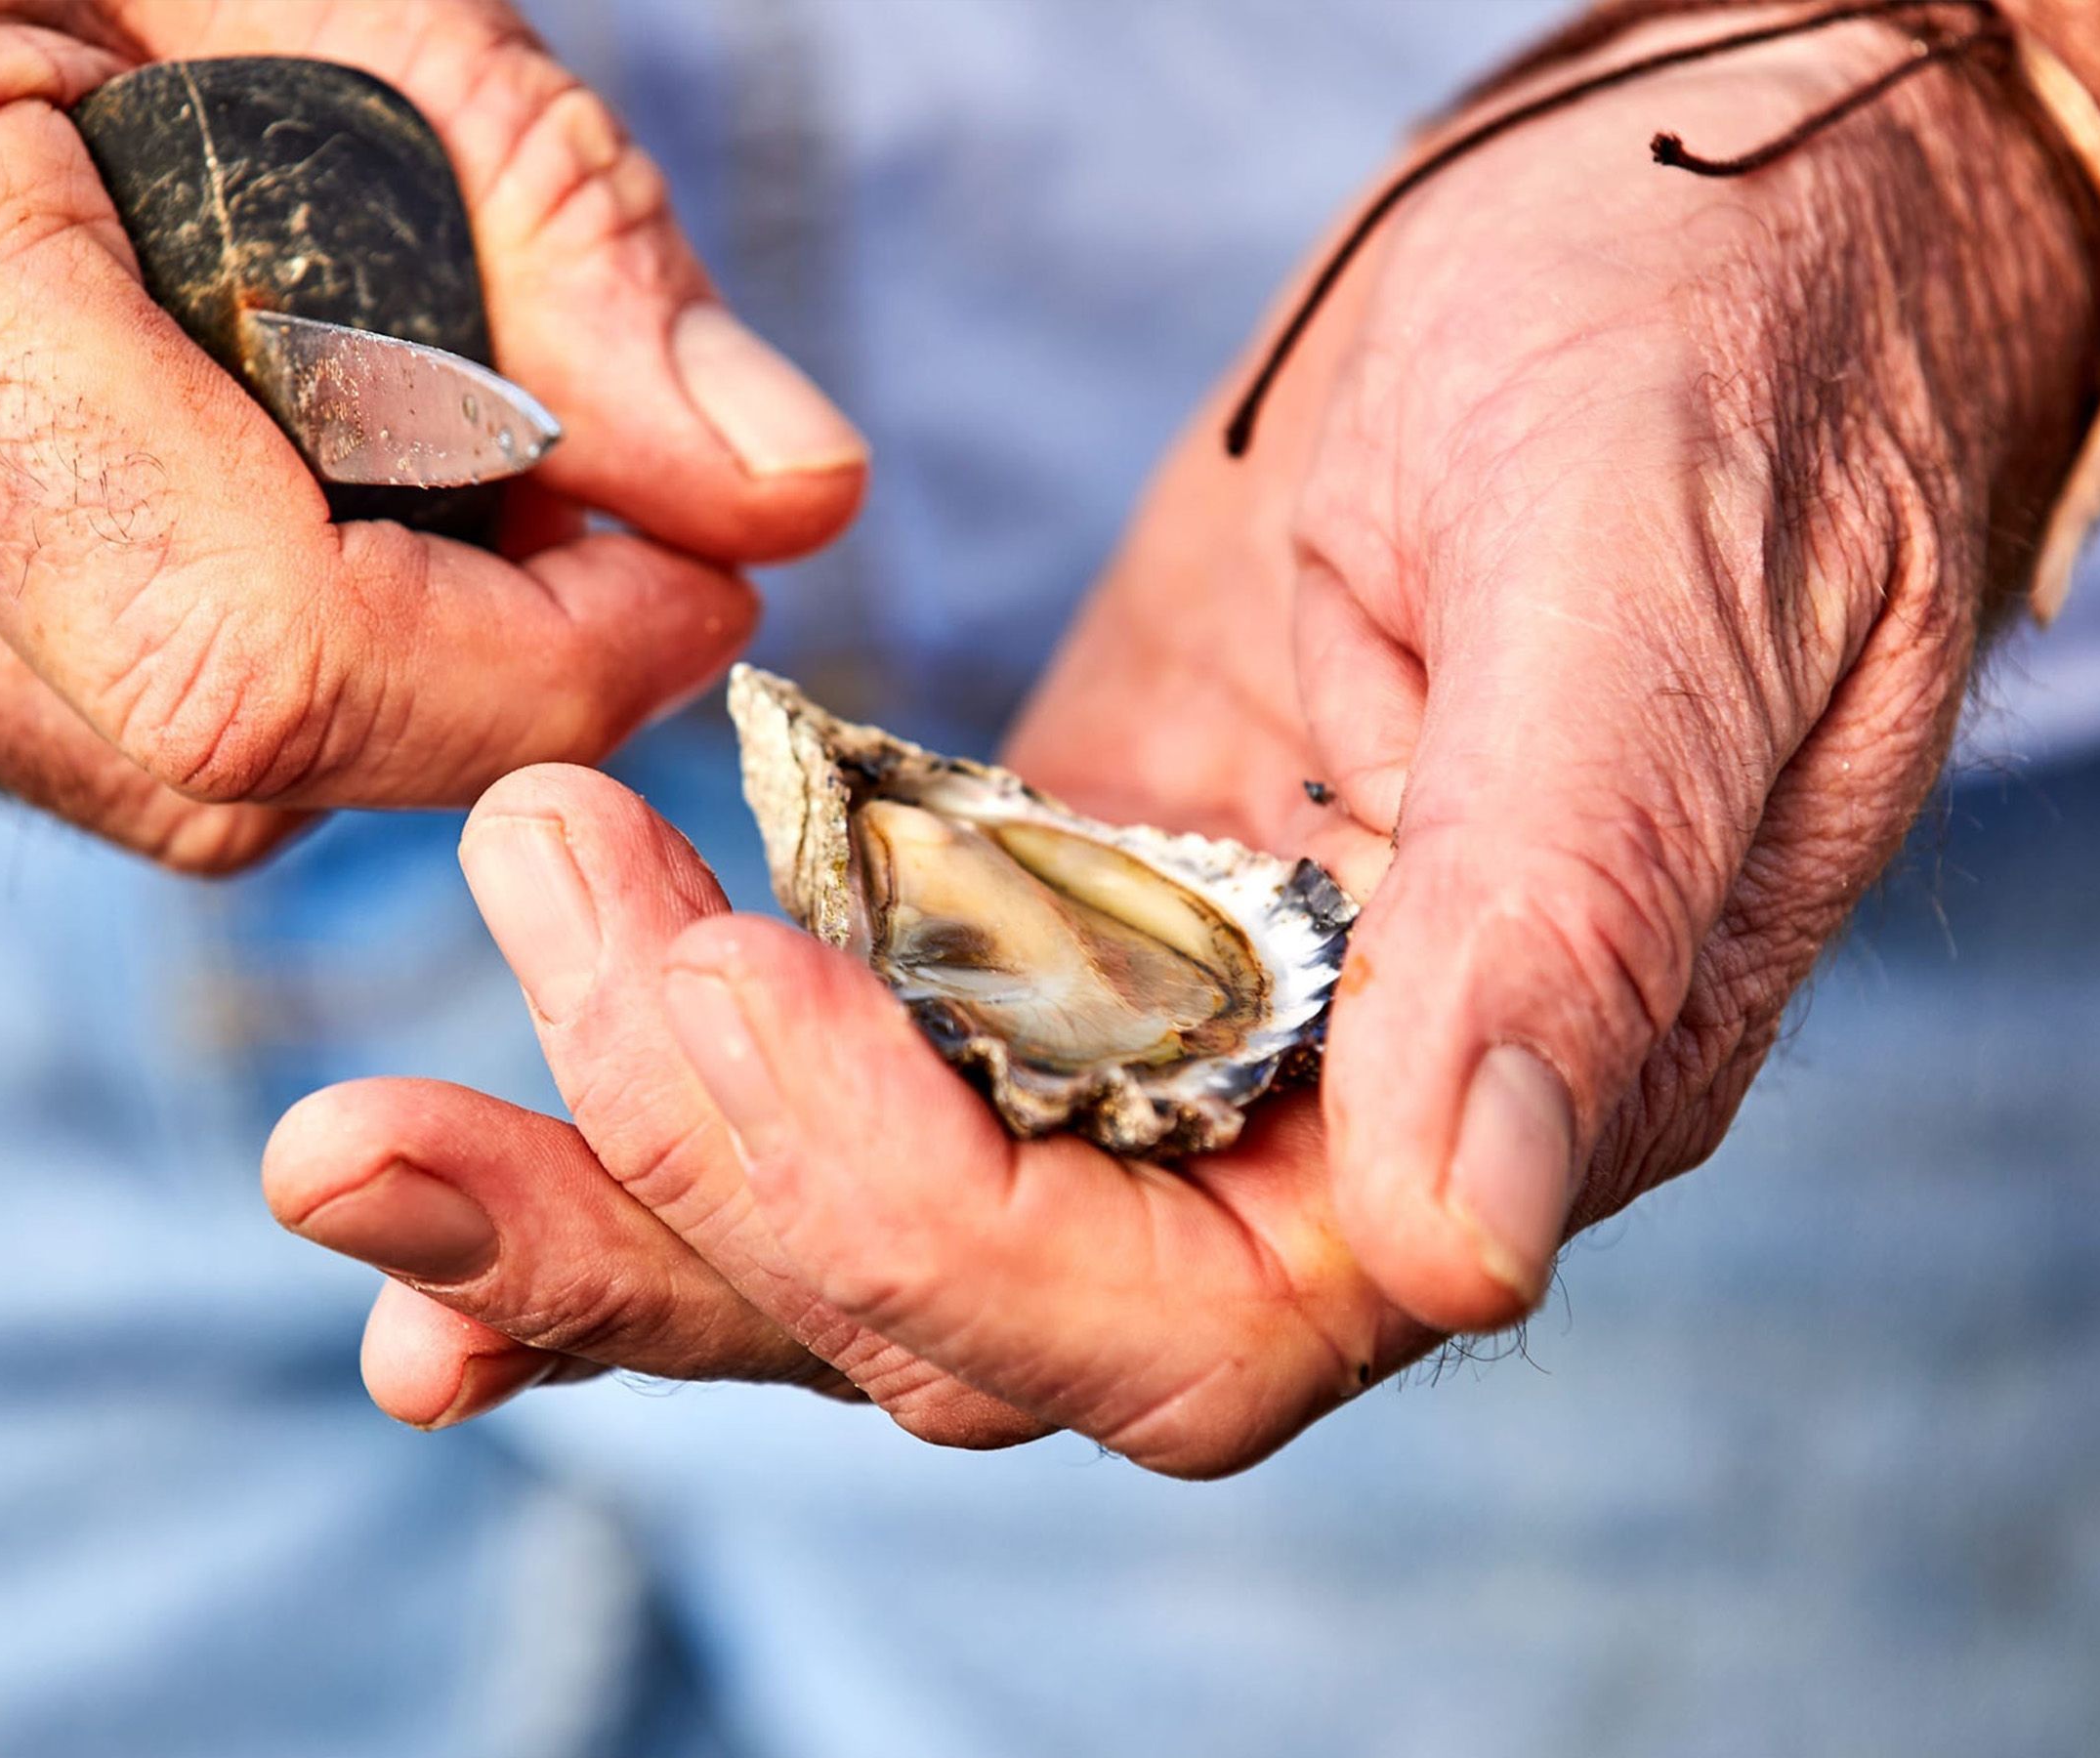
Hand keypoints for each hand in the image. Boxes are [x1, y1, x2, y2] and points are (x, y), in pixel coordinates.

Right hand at [0, 0, 863, 869]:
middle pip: (252, 765)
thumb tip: (789, 483)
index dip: (546, 663)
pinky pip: (120, 729)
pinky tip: (314, 464)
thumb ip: (536, 209)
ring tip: (433, 424)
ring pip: (196, 780)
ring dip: (405, 652)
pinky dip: (291, 634)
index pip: (266, 664)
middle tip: (591, 479)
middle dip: (498, 661)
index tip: (709, 567)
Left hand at [266, 17, 2099, 1467]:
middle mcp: (1325, 1124)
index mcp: (1500, 1103)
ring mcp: (1183, 1018)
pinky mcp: (1076, 897)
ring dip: (619, 1193)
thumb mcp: (1664, 595)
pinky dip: (675, 1092)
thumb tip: (1467, 1234)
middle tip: (408, 1072)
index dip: (916, 1207)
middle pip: (965, 1305)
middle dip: (679, 1207)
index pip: (1181, 1316)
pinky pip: (863, 1049)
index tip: (714, 975)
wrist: (1705, 254)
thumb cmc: (1736, 382)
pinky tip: (489, 1110)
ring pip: (875, 1209)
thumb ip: (1566, 914)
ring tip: (362, 1148)